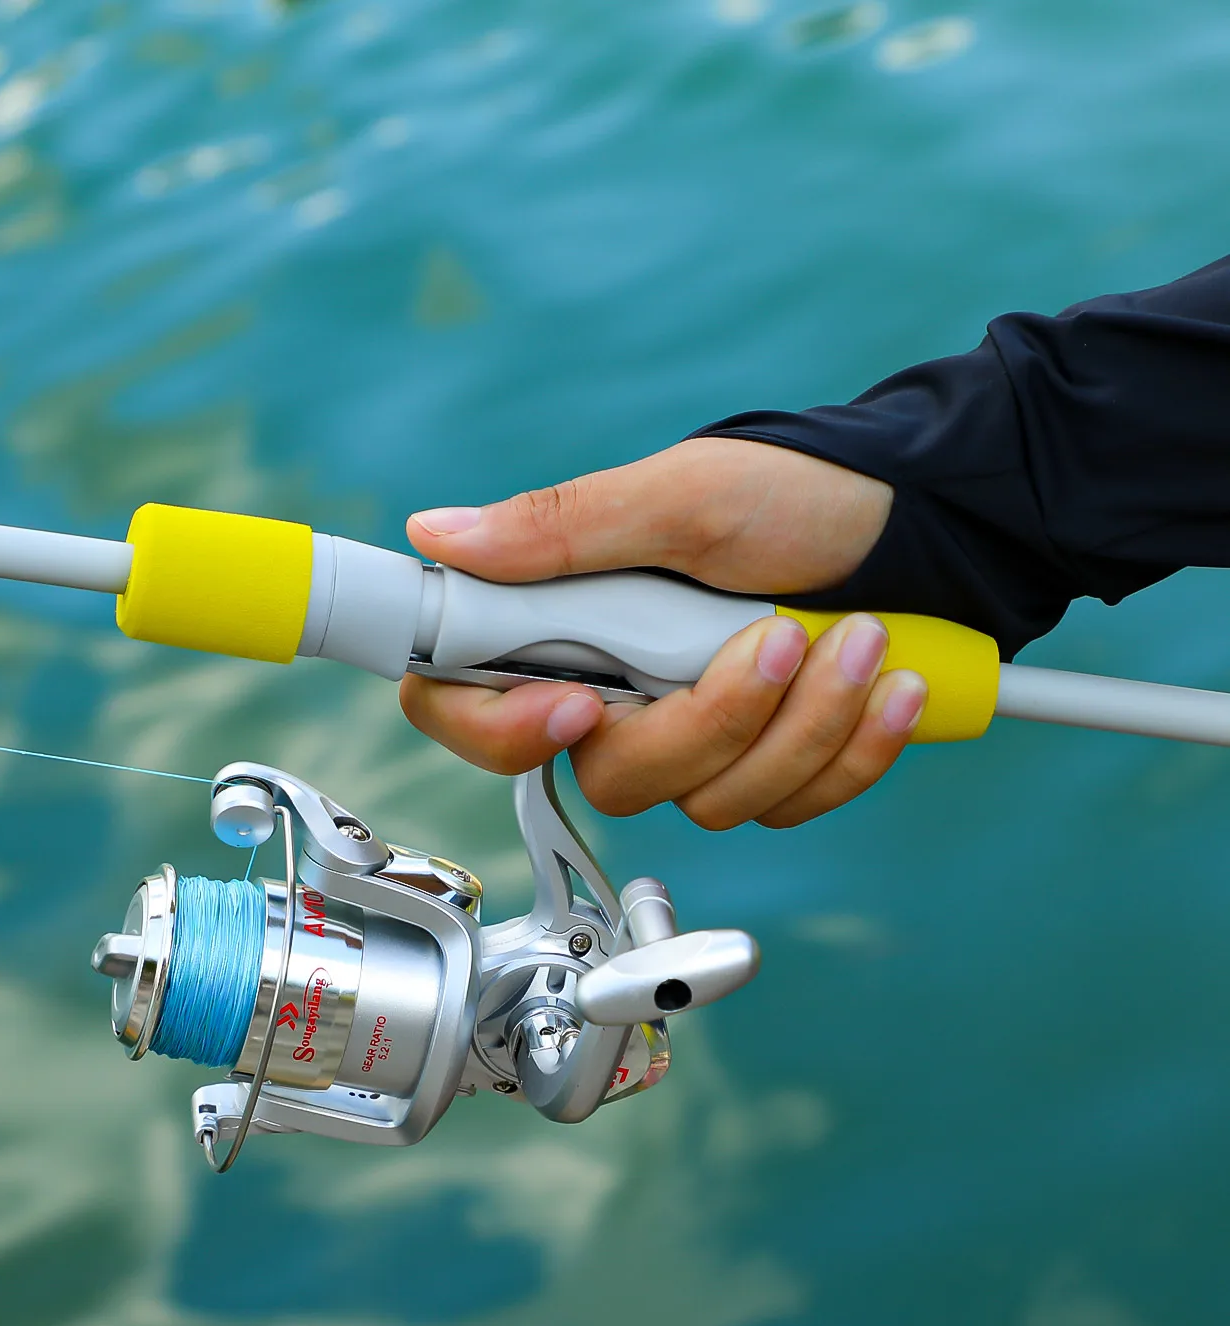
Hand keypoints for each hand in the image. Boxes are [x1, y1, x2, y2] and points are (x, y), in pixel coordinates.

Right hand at [398, 438, 928, 828]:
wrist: (914, 524)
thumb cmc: (795, 493)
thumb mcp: (682, 496)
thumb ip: (562, 528)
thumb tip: (438, 533)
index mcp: (568, 623)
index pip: (467, 707)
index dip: (500, 730)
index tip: (578, 704)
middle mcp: (618, 692)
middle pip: (609, 776)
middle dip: (711, 720)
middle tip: (776, 638)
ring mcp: (694, 740)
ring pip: (710, 800)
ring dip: (802, 723)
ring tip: (859, 636)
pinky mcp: (767, 768)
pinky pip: (788, 805)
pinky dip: (851, 747)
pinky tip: (888, 684)